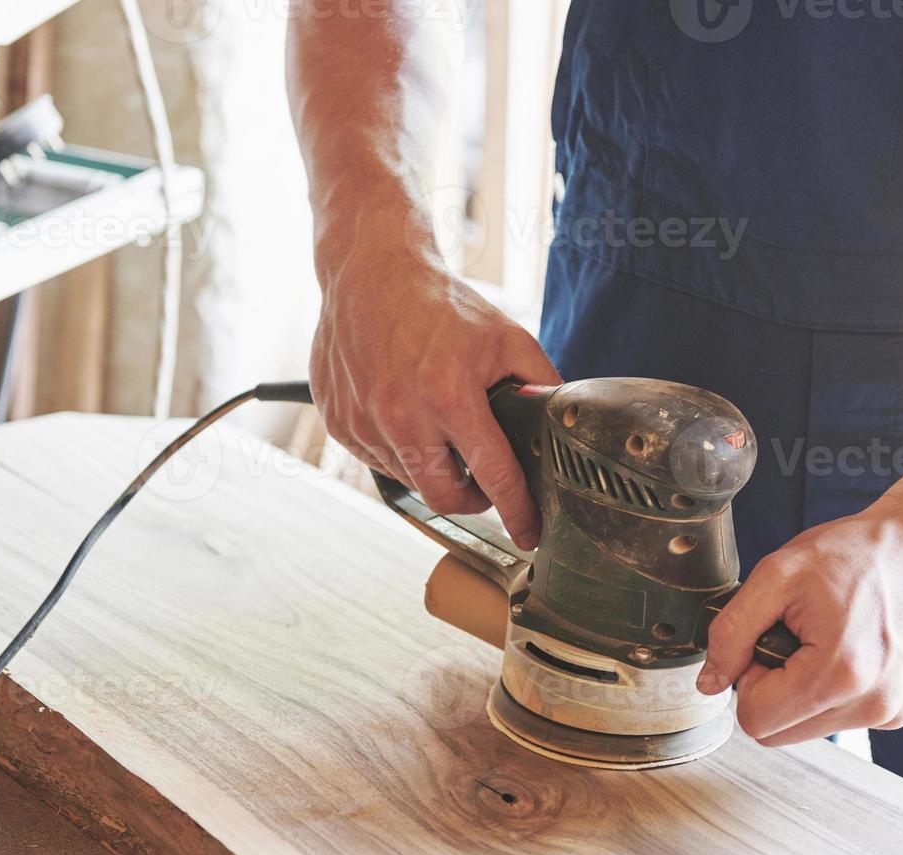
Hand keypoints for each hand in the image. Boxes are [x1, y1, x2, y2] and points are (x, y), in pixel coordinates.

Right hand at [310, 247, 560, 549]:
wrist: (370, 273)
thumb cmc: (439, 303)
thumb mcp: (507, 337)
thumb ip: (540, 384)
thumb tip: (562, 425)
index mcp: (451, 397)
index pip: (495, 477)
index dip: (518, 512)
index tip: (529, 534)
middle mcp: (403, 417)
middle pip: (445, 497)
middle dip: (472, 499)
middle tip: (483, 481)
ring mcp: (365, 423)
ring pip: (410, 480)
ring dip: (433, 468)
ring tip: (441, 429)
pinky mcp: (339, 423)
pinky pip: (378, 460)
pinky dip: (399, 451)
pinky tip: (408, 415)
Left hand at [695, 507, 902, 745]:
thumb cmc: (856, 553)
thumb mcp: (778, 574)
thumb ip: (732, 631)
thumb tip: (709, 683)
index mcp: (839, 674)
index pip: (755, 720)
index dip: (748, 678)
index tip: (768, 638)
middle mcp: (872, 705)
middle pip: (778, 733)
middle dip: (771, 688)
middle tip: (793, 638)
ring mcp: (891, 712)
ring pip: (806, 729)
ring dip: (800, 691)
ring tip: (823, 640)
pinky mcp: (902, 711)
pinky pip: (839, 720)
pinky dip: (830, 691)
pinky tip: (848, 649)